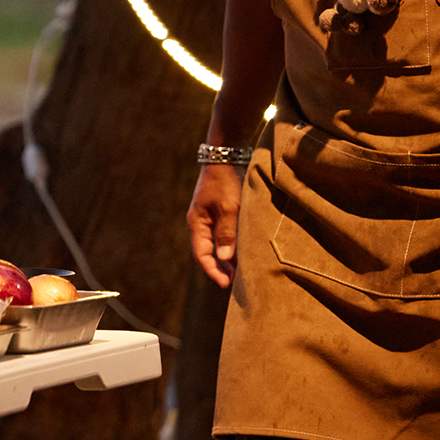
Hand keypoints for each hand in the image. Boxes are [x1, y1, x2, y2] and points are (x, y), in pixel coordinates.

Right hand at [187, 163, 243, 287]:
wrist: (225, 156)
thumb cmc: (225, 182)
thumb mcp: (229, 208)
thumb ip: (227, 233)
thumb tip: (224, 258)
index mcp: (197, 223)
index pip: (202, 254)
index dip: (213, 270)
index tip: (226, 283)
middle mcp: (200, 223)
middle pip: (207, 251)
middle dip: (220, 267)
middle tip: (235, 282)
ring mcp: (208, 217)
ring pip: (215, 244)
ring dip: (226, 257)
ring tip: (240, 271)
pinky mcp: (218, 212)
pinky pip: (221, 234)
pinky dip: (230, 245)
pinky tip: (241, 250)